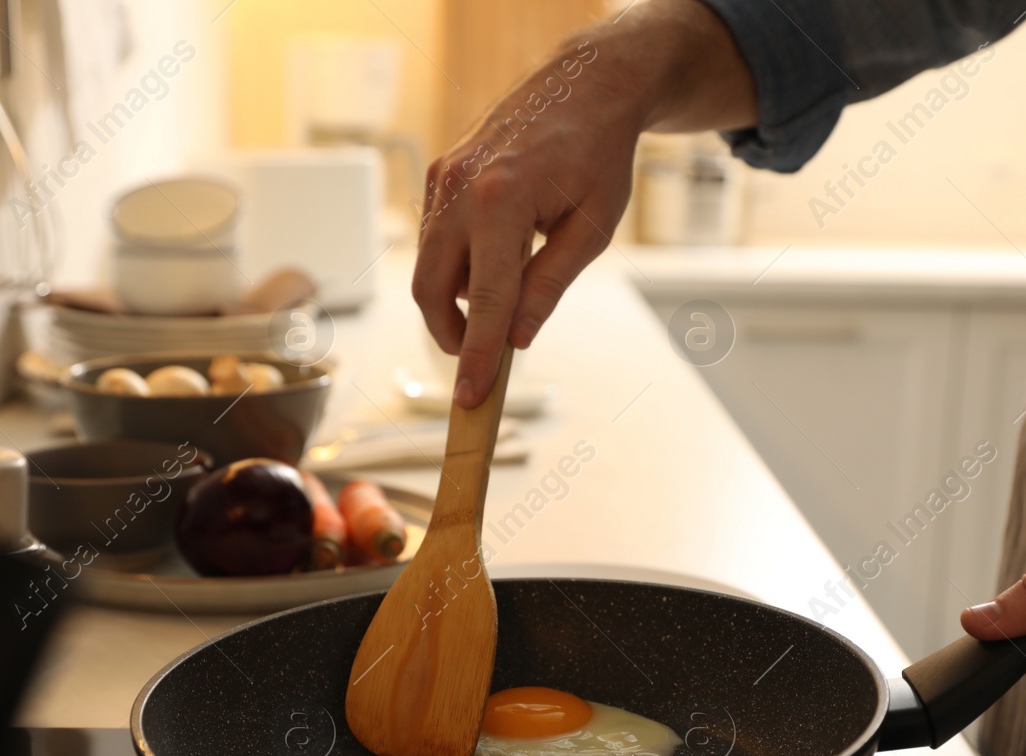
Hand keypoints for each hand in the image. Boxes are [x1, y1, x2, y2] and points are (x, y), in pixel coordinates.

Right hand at [411, 0, 755, 406]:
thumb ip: (549, 286)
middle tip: (485, 357)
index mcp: (502, 202)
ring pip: (428, 269)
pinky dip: (458, 267)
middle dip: (453, 335)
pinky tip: (498, 258)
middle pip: (432, 291)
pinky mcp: (438, 177)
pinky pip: (434, 241)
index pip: (486, 301)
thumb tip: (517, 339)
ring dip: (457, 300)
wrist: (583, 87)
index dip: (476, 356)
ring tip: (508, 292)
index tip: (471, 398)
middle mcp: (460, 190)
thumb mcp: (591, 228)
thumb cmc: (597, 154)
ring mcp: (442, 180)